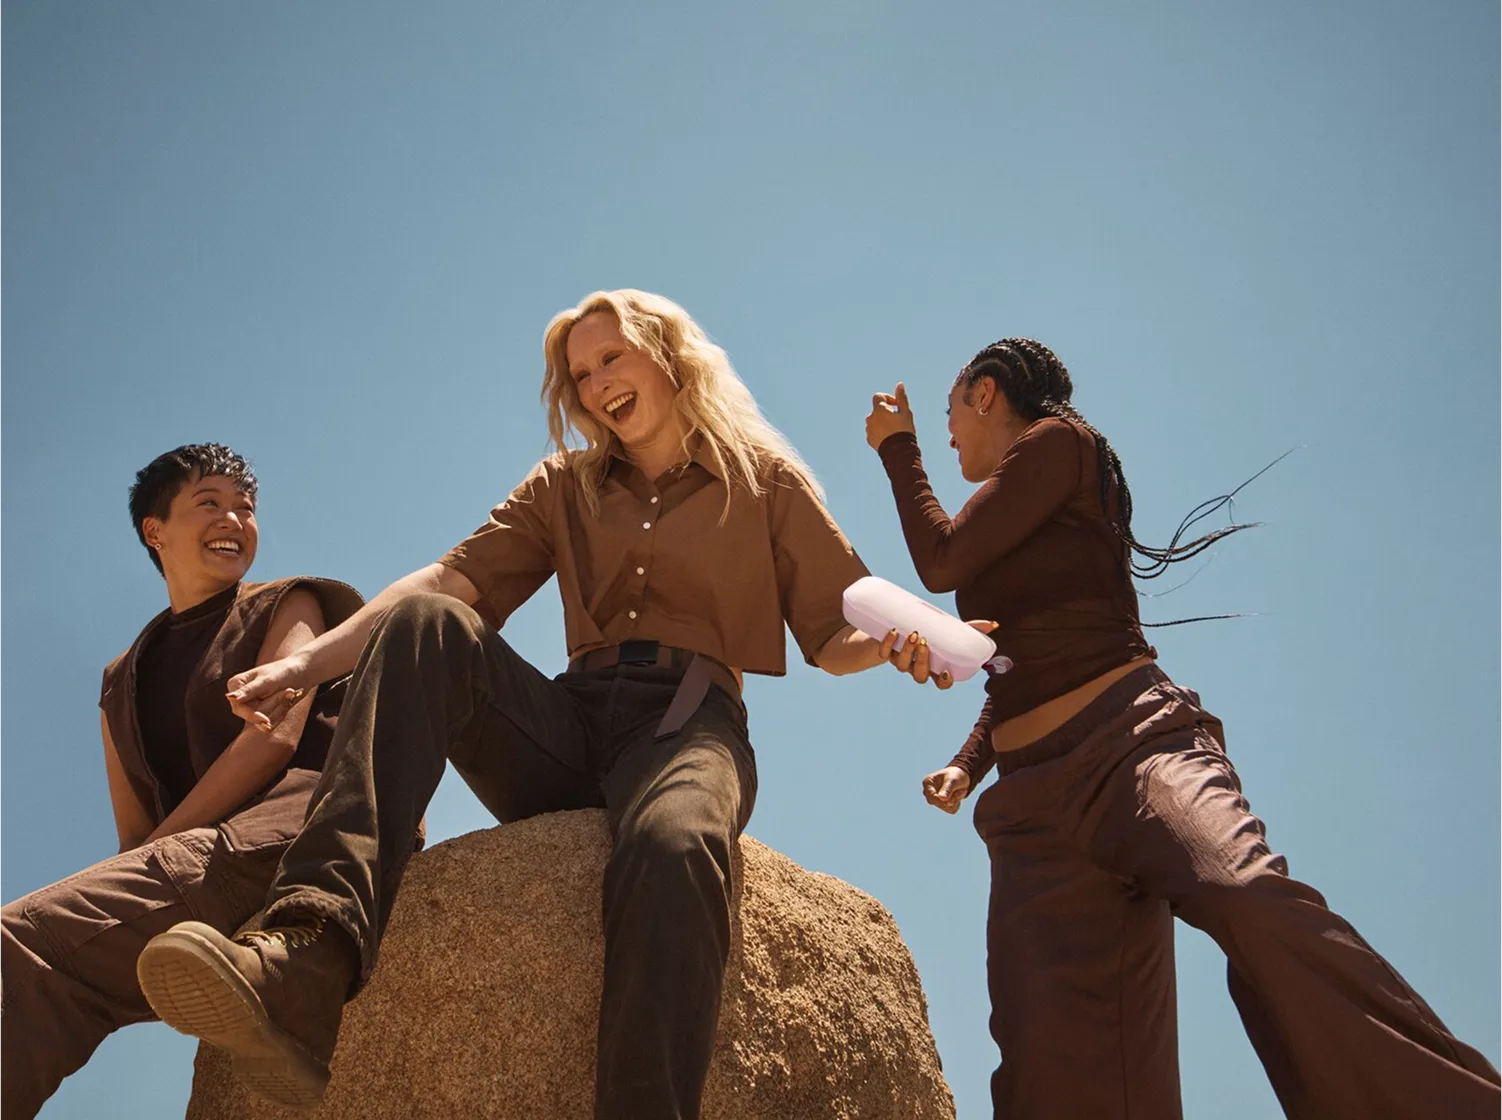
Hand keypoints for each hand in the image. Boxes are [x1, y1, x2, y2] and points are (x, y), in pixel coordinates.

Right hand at [227, 654, 309, 732]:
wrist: (301, 672)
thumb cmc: (283, 672)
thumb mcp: (267, 681)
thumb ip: (249, 690)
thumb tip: (229, 697)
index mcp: (236, 684)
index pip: (239, 708)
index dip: (252, 715)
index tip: (266, 721)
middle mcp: (240, 697)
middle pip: (251, 716)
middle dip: (273, 705)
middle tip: (289, 691)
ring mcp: (251, 706)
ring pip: (262, 722)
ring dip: (280, 708)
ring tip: (290, 692)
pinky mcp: (262, 713)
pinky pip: (270, 724)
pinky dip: (282, 712)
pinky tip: (288, 700)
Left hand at [865, 382, 916, 450]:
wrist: (898, 453)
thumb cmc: (904, 431)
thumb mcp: (906, 413)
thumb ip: (901, 398)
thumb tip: (900, 384)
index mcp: (879, 410)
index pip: (878, 396)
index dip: (888, 398)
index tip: (896, 406)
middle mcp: (870, 418)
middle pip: (877, 410)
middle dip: (886, 412)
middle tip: (898, 420)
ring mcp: (868, 429)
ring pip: (875, 421)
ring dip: (882, 422)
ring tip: (894, 430)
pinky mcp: (869, 439)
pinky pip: (873, 431)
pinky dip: (880, 432)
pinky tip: (890, 438)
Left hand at [879, 620, 998, 688]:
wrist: (893, 628)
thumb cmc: (928, 631)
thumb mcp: (948, 630)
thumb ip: (970, 629)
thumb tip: (993, 624)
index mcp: (934, 668)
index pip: (941, 684)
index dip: (943, 682)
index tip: (945, 672)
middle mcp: (917, 668)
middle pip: (920, 675)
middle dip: (922, 660)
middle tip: (924, 641)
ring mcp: (900, 662)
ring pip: (903, 665)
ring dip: (906, 651)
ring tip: (912, 633)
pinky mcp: (886, 652)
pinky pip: (885, 652)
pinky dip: (887, 643)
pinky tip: (893, 631)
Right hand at [922, 766, 969, 813]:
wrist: (962, 775)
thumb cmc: (955, 774)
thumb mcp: (952, 779)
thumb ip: (947, 789)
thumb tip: (941, 798)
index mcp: (928, 783)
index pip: (931, 797)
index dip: (942, 800)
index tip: (953, 800)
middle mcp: (929, 792)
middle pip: (938, 804)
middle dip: (952, 799)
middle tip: (963, 791)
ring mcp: (935, 799)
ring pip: (946, 808)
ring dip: (956, 800)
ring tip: (961, 791)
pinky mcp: (943, 804)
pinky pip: (951, 810)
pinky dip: (957, 803)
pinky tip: (959, 795)